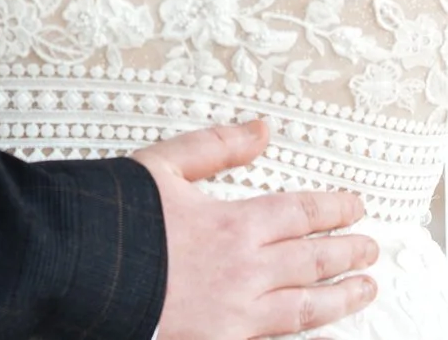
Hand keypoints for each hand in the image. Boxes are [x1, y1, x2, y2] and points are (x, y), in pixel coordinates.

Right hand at [137, 121, 378, 338]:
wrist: (77, 271)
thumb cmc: (113, 220)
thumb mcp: (162, 165)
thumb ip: (215, 147)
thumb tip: (261, 129)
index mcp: (235, 224)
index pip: (303, 212)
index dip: (335, 208)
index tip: (356, 206)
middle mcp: (244, 272)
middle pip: (314, 260)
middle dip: (349, 251)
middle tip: (371, 248)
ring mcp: (235, 315)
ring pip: (305, 307)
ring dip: (341, 296)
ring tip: (366, 288)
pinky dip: (303, 338)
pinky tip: (321, 335)